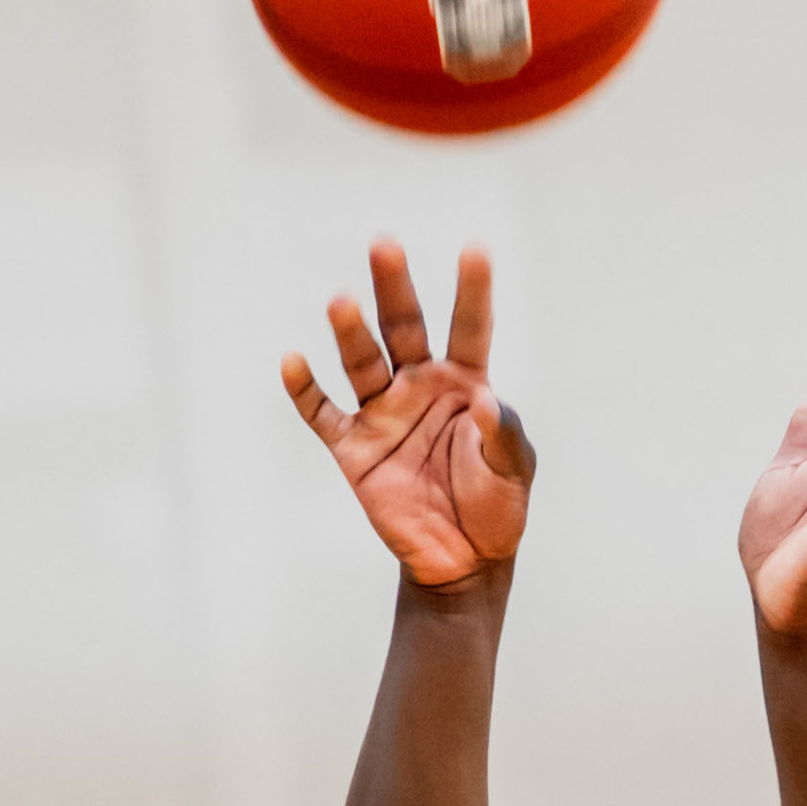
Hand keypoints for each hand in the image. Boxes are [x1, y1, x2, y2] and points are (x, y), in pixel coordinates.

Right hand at [282, 242, 532, 587]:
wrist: (463, 561)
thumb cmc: (496, 506)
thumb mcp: (514, 471)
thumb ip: (505, 434)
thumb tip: (486, 402)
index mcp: (465, 382)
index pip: (469, 327)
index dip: (473, 290)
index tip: (477, 248)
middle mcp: (419, 385)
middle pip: (404, 327)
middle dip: (393, 288)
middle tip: (383, 244)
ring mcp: (383, 414)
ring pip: (362, 363)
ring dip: (350, 332)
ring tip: (341, 300)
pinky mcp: (354, 449)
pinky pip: (323, 414)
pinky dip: (304, 390)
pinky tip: (292, 361)